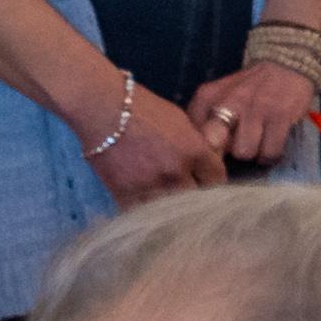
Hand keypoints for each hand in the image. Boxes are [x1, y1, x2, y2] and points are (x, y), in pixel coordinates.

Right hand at [85, 84, 227, 204]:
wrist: (103, 109)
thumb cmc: (145, 108)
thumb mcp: (181, 122)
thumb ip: (197, 146)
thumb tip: (209, 163)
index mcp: (194, 152)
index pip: (217, 180)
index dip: (212, 181)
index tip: (205, 180)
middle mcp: (175, 173)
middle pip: (196, 199)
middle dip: (194, 194)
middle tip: (186, 190)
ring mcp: (150, 186)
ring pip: (169, 209)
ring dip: (169, 205)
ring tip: (164, 197)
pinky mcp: (124, 194)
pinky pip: (142, 211)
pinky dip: (144, 208)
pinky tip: (144, 200)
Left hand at [184, 58, 318, 168]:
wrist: (285, 64)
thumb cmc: (247, 89)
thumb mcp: (217, 96)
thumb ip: (203, 120)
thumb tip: (200, 153)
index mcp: (208, 96)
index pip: (194, 135)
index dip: (203, 149)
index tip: (215, 148)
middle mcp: (230, 101)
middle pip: (216, 146)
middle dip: (224, 152)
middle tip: (235, 148)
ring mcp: (256, 108)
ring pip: (244, 152)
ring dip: (251, 153)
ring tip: (258, 143)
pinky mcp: (281, 115)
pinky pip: (270, 152)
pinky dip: (271, 154)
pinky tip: (272, 143)